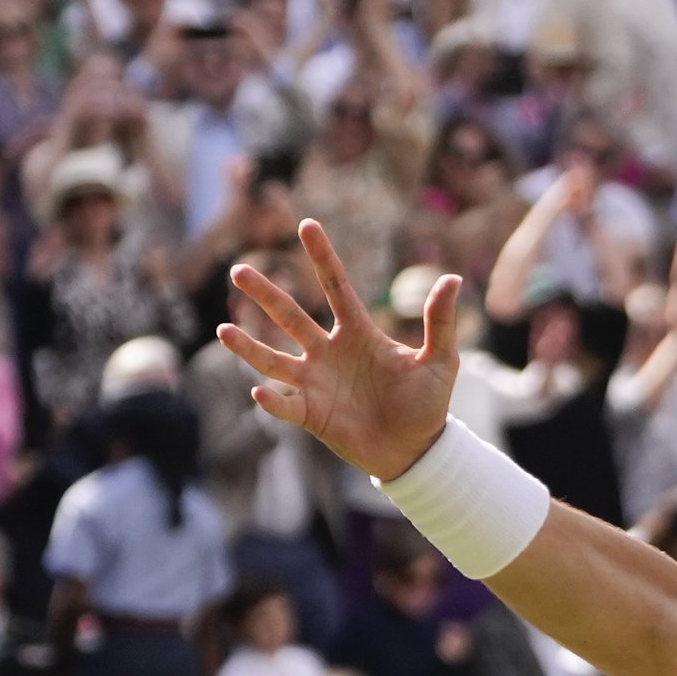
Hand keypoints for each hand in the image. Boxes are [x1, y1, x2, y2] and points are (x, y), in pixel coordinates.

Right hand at [220, 219, 460, 480]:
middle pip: (290, 317)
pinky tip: (258, 390)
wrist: (417, 451)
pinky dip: (273, 401)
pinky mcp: (311, 414)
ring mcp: (316, 382)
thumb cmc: (428, 404)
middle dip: (266, 295)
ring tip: (223, 330)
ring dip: (248, 347)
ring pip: (273, 360)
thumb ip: (441, 322)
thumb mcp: (440, 361)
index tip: (308, 224)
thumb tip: (453, 278)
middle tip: (239, 270)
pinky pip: (285, 405)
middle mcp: (328, 352)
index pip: (336, 287)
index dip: (323, 258)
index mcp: (358, 333)